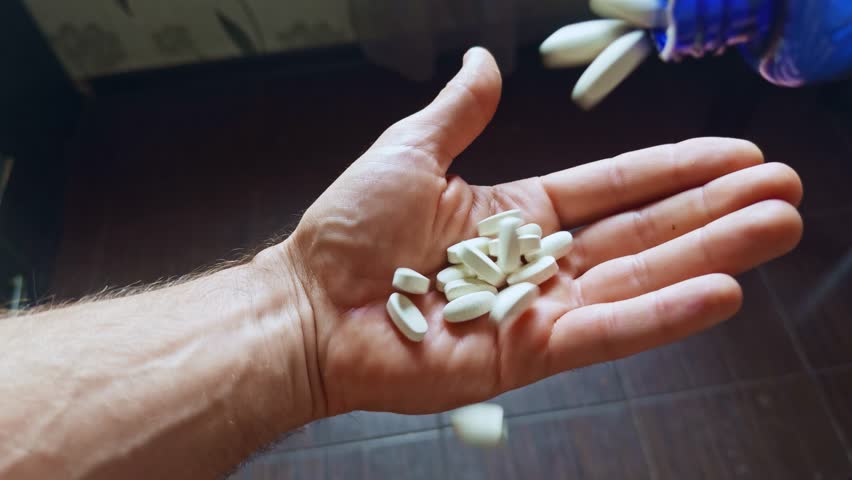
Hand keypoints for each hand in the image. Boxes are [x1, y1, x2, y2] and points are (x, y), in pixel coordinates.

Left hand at [276, 47, 802, 417]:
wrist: (308, 307)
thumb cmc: (347, 234)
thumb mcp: (409, 152)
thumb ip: (457, 112)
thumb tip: (482, 62)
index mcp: (518, 215)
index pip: (615, 188)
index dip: (675, 169)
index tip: (735, 153)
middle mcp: (540, 264)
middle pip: (644, 232)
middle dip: (715, 209)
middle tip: (784, 188)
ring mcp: (539, 311)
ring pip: (639, 279)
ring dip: (711, 253)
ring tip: (777, 227)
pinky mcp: (529, 356)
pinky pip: (606, 331)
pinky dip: (663, 315)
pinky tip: (721, 291)